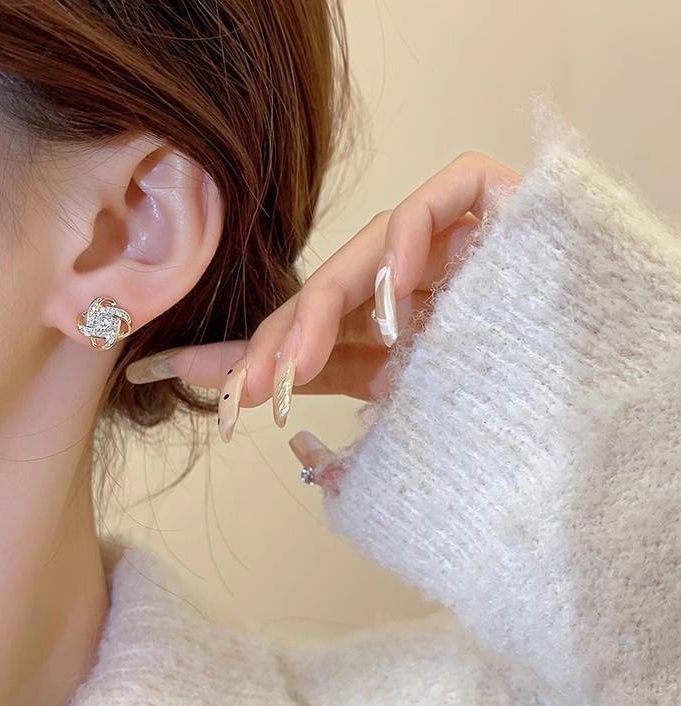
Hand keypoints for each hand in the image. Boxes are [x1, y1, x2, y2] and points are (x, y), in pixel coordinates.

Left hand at [126, 151, 520, 470]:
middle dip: (280, 342)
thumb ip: (335, 394)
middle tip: (247, 392)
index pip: (306, 328)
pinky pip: (440, 200)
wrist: (596, 357)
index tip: (190, 379)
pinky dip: (411, 242)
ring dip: (326, 309)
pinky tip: (398, 296)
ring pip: (366, 251)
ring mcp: (440, 235)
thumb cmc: (502, 379)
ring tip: (299, 368)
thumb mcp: (403, 396)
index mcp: (381, 317)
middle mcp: (400, 272)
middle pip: (324, 292)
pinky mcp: (484, 197)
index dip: (252, 353)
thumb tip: (268, 426)